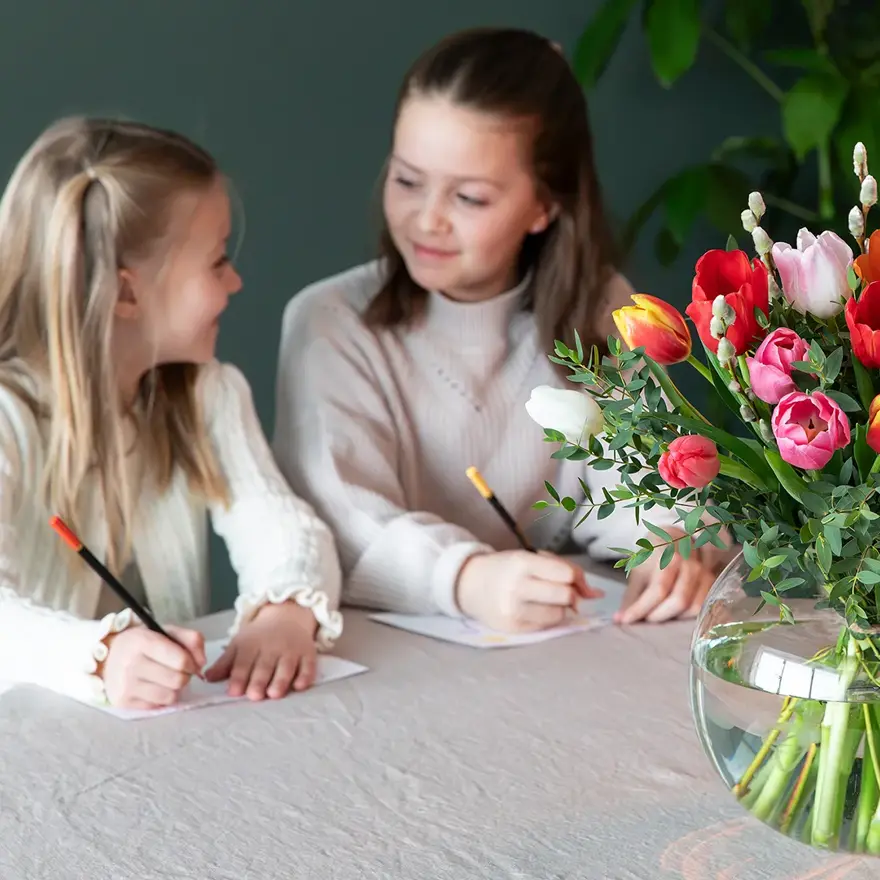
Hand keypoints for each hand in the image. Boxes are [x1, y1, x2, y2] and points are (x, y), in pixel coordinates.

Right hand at [101, 625, 205, 709]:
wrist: (109, 655)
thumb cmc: (144, 643)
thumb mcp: (168, 632)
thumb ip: (192, 640)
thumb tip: (202, 663)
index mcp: (143, 641)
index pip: (180, 660)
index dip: (192, 663)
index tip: (190, 663)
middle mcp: (131, 664)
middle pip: (177, 680)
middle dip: (185, 676)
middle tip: (178, 671)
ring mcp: (125, 685)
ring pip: (170, 696)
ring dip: (175, 689)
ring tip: (167, 679)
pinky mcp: (123, 702)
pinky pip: (157, 706)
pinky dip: (162, 698)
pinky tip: (155, 687)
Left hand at [204, 601, 317, 700]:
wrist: (288, 615)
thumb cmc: (260, 636)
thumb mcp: (240, 643)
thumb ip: (225, 663)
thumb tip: (206, 679)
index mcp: (252, 644)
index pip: (243, 661)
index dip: (238, 676)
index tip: (233, 691)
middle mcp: (272, 646)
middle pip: (265, 666)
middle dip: (259, 680)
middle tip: (254, 695)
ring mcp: (292, 650)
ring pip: (286, 666)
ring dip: (280, 680)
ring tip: (274, 694)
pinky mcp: (308, 653)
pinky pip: (308, 665)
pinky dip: (305, 676)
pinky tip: (300, 686)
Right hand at [455, 550, 602, 632]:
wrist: (470, 584)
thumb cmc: (507, 568)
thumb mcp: (531, 558)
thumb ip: (564, 570)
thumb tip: (596, 594)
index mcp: (522, 563)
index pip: (566, 574)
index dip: (575, 577)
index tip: (570, 578)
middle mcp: (516, 587)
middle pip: (566, 596)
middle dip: (569, 594)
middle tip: (559, 591)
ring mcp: (513, 610)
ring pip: (559, 614)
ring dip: (559, 608)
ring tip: (543, 600)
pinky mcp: (513, 628)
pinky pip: (546, 626)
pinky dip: (546, 618)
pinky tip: (533, 610)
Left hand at [614, 528, 720, 624]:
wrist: (675, 539)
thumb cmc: (653, 557)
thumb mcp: (638, 571)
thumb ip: (631, 596)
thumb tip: (620, 620)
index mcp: (669, 557)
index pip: (657, 590)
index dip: (641, 608)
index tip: (625, 620)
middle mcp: (690, 565)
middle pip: (678, 601)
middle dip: (658, 615)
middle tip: (644, 619)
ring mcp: (704, 574)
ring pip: (693, 607)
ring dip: (673, 617)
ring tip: (658, 615)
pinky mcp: (711, 583)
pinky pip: (702, 607)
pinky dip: (687, 617)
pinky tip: (673, 615)